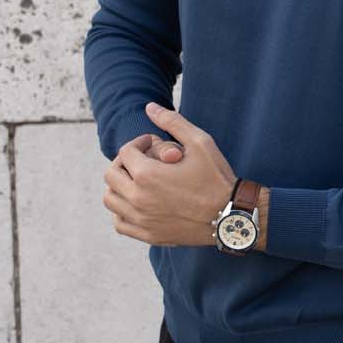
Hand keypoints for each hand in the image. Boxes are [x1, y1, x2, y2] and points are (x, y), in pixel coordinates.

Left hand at [102, 102, 236, 246]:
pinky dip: (122, 211)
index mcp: (147, 174)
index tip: (152, 143)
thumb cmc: (216, 177)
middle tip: (143, 160)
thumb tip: (149, 107)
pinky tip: (138, 203)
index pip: (125, 152)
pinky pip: (120, 223)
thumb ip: (172, 121)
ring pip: (111, 199)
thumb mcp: (199, 141)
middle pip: (112, 174)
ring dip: (119, 186)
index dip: (138, 142)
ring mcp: (141, 220)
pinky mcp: (148, 235)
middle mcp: (138, 199)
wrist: (231, 215)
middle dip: (125, 162)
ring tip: (138, 181)